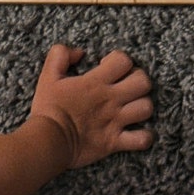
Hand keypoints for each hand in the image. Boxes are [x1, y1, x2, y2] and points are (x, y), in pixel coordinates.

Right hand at [29, 45, 152, 169]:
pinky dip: (143, 136)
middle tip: (125, 84)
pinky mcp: (114, 142)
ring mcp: (115, 122)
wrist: (47, 141)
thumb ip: (60, 55)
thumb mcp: (48, 75)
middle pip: (143, 82)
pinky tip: (136, 132)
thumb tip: (78, 52)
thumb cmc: (48, 109)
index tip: (107, 67)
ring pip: (146, 108)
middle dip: (138, 79)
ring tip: (131, 106)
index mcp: (96, 82)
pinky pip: (141, 140)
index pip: (124, 61)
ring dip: (142, 106)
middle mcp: (110, 100)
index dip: (118, 59)